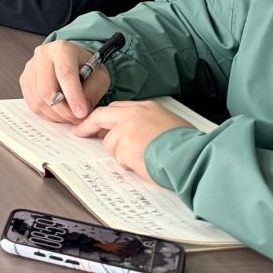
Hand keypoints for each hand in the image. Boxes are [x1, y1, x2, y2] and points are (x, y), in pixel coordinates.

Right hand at [19, 40, 113, 123]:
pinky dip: (47, 114)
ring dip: (55, 115)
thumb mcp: (99, 76)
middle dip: (63, 110)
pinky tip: (59, 114)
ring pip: (38, 99)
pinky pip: (32, 104)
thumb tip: (80, 111)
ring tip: (69, 117)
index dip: (73, 96)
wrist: (70, 60)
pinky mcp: (24, 81)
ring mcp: (30, 68)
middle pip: (47, 89)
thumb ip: (93, 92)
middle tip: (77, 119)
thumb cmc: (85, 67)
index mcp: (62, 49)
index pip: (65, 74)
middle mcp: (42, 56)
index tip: (81, 113)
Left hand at [71, 101, 189, 182]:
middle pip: (101, 117)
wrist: (193, 156)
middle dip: (88, 126)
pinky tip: (146, 164)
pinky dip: (130, 165)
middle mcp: (134, 114)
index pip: (115, 109)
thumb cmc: (188, 145)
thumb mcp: (167, 123)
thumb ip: (146, 123)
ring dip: (122, 155)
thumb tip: (133, 134)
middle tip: (79, 133)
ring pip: (110, 144)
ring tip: (144, 159)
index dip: (103, 118)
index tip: (93, 124)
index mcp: (146, 107)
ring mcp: (127, 130)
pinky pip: (120, 160)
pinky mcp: (125, 147)